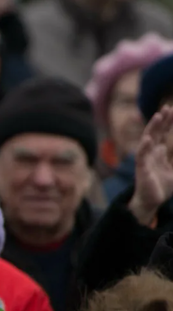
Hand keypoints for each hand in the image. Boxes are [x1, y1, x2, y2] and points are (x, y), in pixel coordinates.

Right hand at [129, 106, 172, 225]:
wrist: (152, 202)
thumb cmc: (163, 187)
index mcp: (159, 152)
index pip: (163, 134)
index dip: (168, 123)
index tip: (172, 111)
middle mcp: (151, 153)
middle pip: (155, 133)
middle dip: (161, 121)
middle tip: (168, 108)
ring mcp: (145, 159)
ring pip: (147, 139)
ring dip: (152, 128)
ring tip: (158, 116)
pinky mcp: (141, 168)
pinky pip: (141, 155)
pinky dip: (143, 147)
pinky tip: (148, 139)